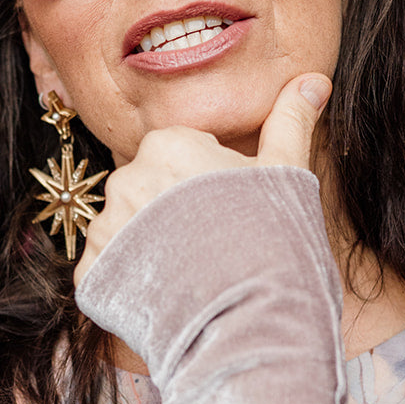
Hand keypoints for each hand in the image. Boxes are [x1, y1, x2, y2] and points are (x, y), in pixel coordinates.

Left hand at [74, 73, 331, 285]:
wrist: (251, 323)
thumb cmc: (275, 243)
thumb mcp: (288, 175)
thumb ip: (290, 122)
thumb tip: (313, 80)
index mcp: (166, 144)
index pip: (178, 158)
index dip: (207, 188)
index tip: (230, 214)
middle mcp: (123, 178)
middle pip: (147, 193)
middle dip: (171, 217)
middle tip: (212, 249)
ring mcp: (103, 229)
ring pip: (125, 233)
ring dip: (148, 252)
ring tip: (191, 278)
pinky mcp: (91, 275)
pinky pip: (107, 272)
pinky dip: (131, 285)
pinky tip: (167, 298)